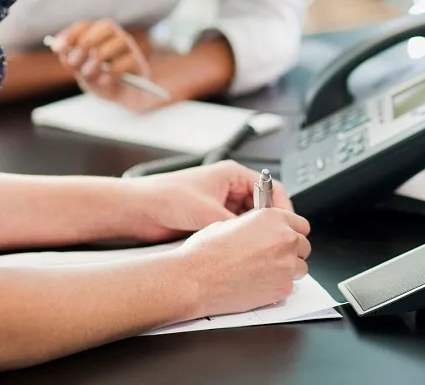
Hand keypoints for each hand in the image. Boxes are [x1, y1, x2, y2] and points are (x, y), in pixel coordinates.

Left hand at [50, 19, 162, 110]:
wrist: (123, 97)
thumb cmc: (101, 80)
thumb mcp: (83, 73)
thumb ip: (74, 65)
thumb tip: (64, 56)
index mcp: (98, 35)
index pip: (85, 26)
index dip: (70, 34)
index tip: (57, 48)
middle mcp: (116, 36)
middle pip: (106, 26)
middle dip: (87, 42)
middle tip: (74, 61)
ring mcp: (129, 48)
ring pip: (119, 41)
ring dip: (100, 57)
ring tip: (89, 73)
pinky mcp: (138, 63)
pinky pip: (128, 61)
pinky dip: (113, 71)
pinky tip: (104, 81)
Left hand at [131, 160, 294, 242]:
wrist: (137, 210)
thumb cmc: (166, 197)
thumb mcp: (209, 212)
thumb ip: (237, 225)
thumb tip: (258, 238)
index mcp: (233, 175)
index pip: (271, 188)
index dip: (282, 207)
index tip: (286, 225)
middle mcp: (228, 188)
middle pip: (262, 206)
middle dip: (268, 223)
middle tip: (272, 241)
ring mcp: (220, 204)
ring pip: (248, 221)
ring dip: (252, 233)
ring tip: (255, 247)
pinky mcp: (211, 220)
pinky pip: (234, 230)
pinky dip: (238, 239)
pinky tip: (239, 250)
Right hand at [176, 208, 311, 315]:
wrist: (195, 280)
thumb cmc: (206, 252)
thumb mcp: (230, 224)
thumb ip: (255, 226)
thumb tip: (261, 231)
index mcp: (272, 218)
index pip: (301, 224)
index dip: (293, 232)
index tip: (288, 238)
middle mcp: (284, 239)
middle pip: (304, 245)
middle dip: (291, 251)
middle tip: (274, 258)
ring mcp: (286, 265)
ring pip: (300, 267)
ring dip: (287, 269)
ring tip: (265, 273)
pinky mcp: (282, 288)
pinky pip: (289, 286)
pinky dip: (278, 286)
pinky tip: (259, 285)